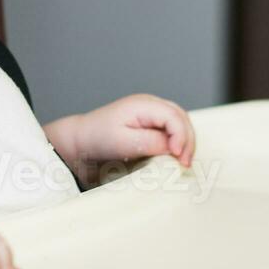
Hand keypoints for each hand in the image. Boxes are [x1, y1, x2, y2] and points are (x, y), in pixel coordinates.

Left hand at [68, 93, 196, 167]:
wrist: (80, 141)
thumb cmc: (97, 140)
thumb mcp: (122, 143)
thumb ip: (150, 142)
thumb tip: (174, 147)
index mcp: (143, 105)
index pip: (173, 116)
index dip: (181, 136)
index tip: (178, 157)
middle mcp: (150, 105)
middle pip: (181, 118)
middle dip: (187, 140)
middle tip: (185, 164)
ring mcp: (151, 114)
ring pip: (180, 123)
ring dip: (185, 141)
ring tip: (182, 162)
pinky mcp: (150, 125)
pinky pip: (171, 130)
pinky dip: (178, 142)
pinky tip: (175, 157)